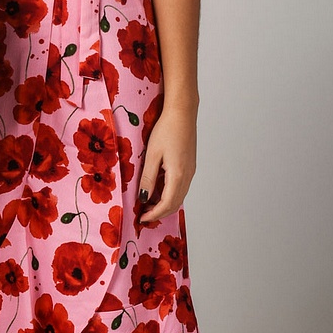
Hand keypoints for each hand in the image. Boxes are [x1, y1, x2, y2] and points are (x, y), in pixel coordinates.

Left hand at [137, 106, 196, 222]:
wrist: (182, 113)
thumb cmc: (167, 130)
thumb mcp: (152, 155)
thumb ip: (148, 178)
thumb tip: (144, 198)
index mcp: (178, 175)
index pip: (167, 204)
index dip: (154, 214)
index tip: (141, 219)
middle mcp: (187, 176)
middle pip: (175, 203)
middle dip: (159, 212)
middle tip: (143, 215)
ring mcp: (190, 171)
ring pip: (179, 196)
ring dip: (165, 204)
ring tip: (148, 205)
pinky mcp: (189, 166)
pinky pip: (180, 187)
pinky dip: (170, 194)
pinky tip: (158, 191)